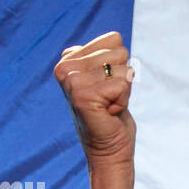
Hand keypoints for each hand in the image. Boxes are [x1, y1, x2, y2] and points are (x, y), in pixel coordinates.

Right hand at [53, 31, 135, 178]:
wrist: (109, 151)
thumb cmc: (112, 115)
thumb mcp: (109, 77)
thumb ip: (108, 55)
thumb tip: (115, 37)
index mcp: (68, 58)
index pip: (114, 39)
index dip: (120, 66)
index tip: (107, 87)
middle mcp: (64, 67)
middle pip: (119, 51)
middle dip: (122, 79)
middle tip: (109, 99)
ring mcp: (71, 81)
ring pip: (123, 68)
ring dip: (123, 91)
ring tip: (108, 106)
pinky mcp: (82, 96)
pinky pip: (123, 84)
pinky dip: (123, 101)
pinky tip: (109, 113)